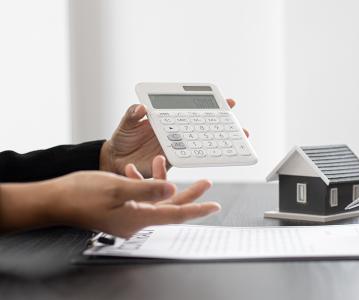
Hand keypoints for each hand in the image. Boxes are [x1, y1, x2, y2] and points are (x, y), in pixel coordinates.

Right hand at [46, 167, 219, 237]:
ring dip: (162, 182)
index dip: (197, 208)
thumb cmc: (81, 194)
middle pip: (171, 207)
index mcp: (139, 218)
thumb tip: (173, 188)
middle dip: (189, 194)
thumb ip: (147, 188)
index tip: (214, 205)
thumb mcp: (118, 187)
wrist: (53, 201)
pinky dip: (142, 183)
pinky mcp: (120, 211)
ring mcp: (127, 217)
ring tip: (162, 161)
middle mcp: (136, 221)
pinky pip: (140, 198)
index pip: (176, 214)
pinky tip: (134, 169)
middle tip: (206, 183)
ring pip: (156, 200)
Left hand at [100, 99, 248, 176]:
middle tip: (239, 126)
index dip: (210, 105)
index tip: (227, 103)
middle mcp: (175, 132)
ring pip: (202, 143)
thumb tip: (141, 109)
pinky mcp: (172, 161)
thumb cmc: (122, 141)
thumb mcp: (125, 124)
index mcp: (168, 119)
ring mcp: (176, 146)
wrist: (116, 162)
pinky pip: (190, 158)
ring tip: (237, 142)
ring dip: (220, 143)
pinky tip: (216, 156)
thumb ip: (132, 115)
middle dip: (224, 125)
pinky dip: (203, 157)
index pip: (191, 109)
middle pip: (204, 126)